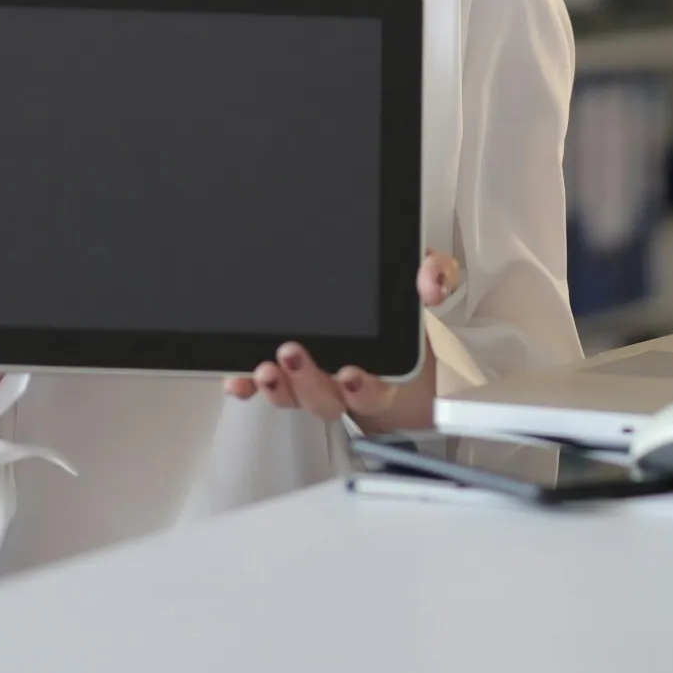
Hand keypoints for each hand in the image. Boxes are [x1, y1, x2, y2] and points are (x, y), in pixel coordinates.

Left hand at [224, 251, 462, 433]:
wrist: (381, 317)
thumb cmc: (398, 309)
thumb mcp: (420, 281)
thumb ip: (435, 273)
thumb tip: (433, 282)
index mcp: (381, 370)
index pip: (373, 390)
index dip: (363, 388)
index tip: (352, 373)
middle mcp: (342, 383)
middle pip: (326, 399)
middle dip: (309, 382)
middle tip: (295, 354)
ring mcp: (310, 379)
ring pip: (293, 397)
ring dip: (277, 387)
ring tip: (265, 366)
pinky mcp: (284, 372)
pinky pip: (262, 385)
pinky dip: (246, 384)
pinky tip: (237, 378)